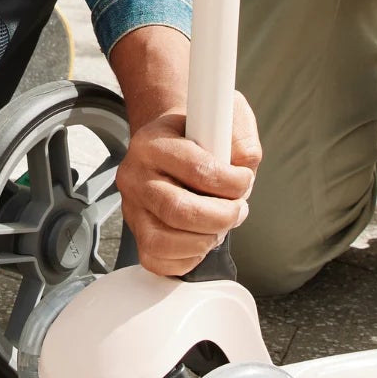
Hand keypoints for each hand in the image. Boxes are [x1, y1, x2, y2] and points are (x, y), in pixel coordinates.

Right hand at [115, 92, 259, 277]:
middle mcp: (135, 174)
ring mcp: (131, 205)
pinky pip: (156, 259)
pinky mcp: (135, 231)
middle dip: (222, 217)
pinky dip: (187, 258)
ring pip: (164, 241)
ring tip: (219, 225)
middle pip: (179, 211)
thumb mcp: (222, 117)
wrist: (170, 137)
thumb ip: (240, 140)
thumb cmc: (197, 130)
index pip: (197, 171)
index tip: (245, 178)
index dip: (233, 182)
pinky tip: (200, 238)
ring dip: (205, 240)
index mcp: (152, 142)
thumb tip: (245, 166)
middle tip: (238, 209)